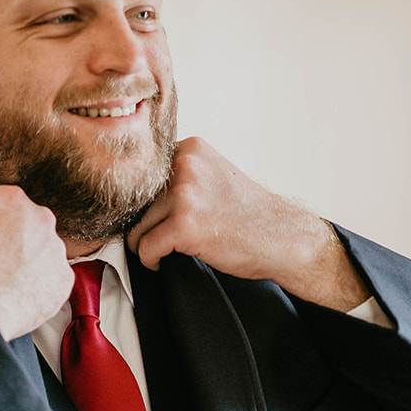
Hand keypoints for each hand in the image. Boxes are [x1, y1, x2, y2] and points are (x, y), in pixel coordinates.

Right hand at [0, 187, 72, 339]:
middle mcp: (40, 219)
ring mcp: (55, 250)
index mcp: (11, 200)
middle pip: (31, 225)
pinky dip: (41, 286)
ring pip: (45, 252)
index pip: (8, 204)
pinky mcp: (63, 279)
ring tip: (6, 281)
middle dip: (17, 240)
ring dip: (31, 262)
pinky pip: (54, 279)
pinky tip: (18, 294)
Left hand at [127, 137, 369, 310]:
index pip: (142, 177)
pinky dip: (151, 261)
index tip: (157, 218)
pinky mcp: (184, 225)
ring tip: (169, 250)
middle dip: (146, 225)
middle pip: (136, 202)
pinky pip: (145, 248)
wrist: (282, 237)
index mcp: (189, 149)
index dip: (146, 203)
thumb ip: (178, 174)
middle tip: (165, 238)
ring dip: (148, 244)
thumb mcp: (213, 175)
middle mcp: (184, 165)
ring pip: (137, 227)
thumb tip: (128, 191)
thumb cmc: (247, 213)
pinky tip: (166, 262)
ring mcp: (184, 194)